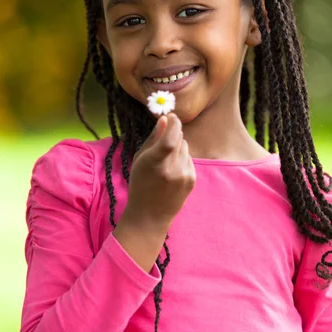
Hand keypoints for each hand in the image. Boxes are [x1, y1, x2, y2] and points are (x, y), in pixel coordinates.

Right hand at [124, 113, 195, 228]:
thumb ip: (153, 139)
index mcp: (156, 162)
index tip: (172, 116)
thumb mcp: (140, 160)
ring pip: (186, 148)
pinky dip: (182, 160)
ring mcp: (185, 175)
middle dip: (173, 135)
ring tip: (165, 163)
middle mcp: (173, 168)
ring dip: (177, 148)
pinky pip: (189, 159)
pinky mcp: (192, 180)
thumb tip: (165, 119)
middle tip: (162, 143)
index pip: (172, 136)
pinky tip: (171, 172)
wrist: (150, 216)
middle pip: (180, 138)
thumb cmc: (140, 185)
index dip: (174, 123)